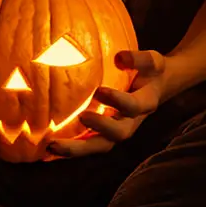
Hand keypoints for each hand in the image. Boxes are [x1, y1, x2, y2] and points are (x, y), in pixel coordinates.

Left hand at [46, 50, 166, 157]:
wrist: (156, 88)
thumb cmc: (151, 71)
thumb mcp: (153, 61)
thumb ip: (139, 58)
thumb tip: (119, 57)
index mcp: (145, 104)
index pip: (133, 106)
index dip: (118, 100)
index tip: (99, 90)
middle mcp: (131, 122)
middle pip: (117, 135)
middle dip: (98, 129)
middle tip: (80, 117)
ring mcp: (117, 131)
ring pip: (99, 146)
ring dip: (77, 148)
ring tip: (52, 146)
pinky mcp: (104, 134)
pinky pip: (88, 145)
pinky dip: (71, 148)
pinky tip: (48, 149)